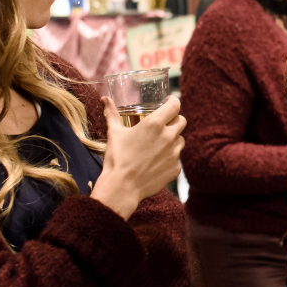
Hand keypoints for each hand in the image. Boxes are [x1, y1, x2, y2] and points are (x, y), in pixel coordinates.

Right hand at [90, 95, 184, 219]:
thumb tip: (105, 99)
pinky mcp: (175, 168)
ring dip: (173, 139)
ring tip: (158, 145)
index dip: (173, 101)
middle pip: (182, 121)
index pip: (175, 105)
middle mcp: (168, 136)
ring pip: (181, 140)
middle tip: (163, 124)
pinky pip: (176, 159)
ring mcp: (174, 153)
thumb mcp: (114, 133)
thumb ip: (111, 114)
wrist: (122, 187)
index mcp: (154, 124)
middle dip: (174, 120)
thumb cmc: (117, 158)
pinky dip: (169, 158)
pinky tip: (156, 162)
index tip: (169, 102)